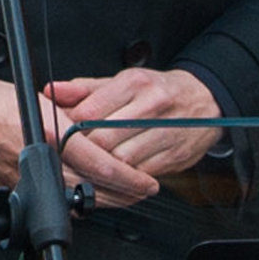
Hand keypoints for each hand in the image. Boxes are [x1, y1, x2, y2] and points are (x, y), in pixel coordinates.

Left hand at [45, 65, 222, 202]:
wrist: (206, 101)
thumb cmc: (159, 91)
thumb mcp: (123, 81)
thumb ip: (85, 89)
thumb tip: (52, 90)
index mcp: (134, 84)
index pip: (90, 112)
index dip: (69, 129)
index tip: (60, 136)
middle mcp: (151, 106)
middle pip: (103, 139)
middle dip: (84, 151)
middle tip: (73, 156)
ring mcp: (165, 132)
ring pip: (121, 160)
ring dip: (103, 168)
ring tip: (93, 166)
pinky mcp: (174, 156)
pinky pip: (140, 174)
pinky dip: (125, 177)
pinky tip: (117, 173)